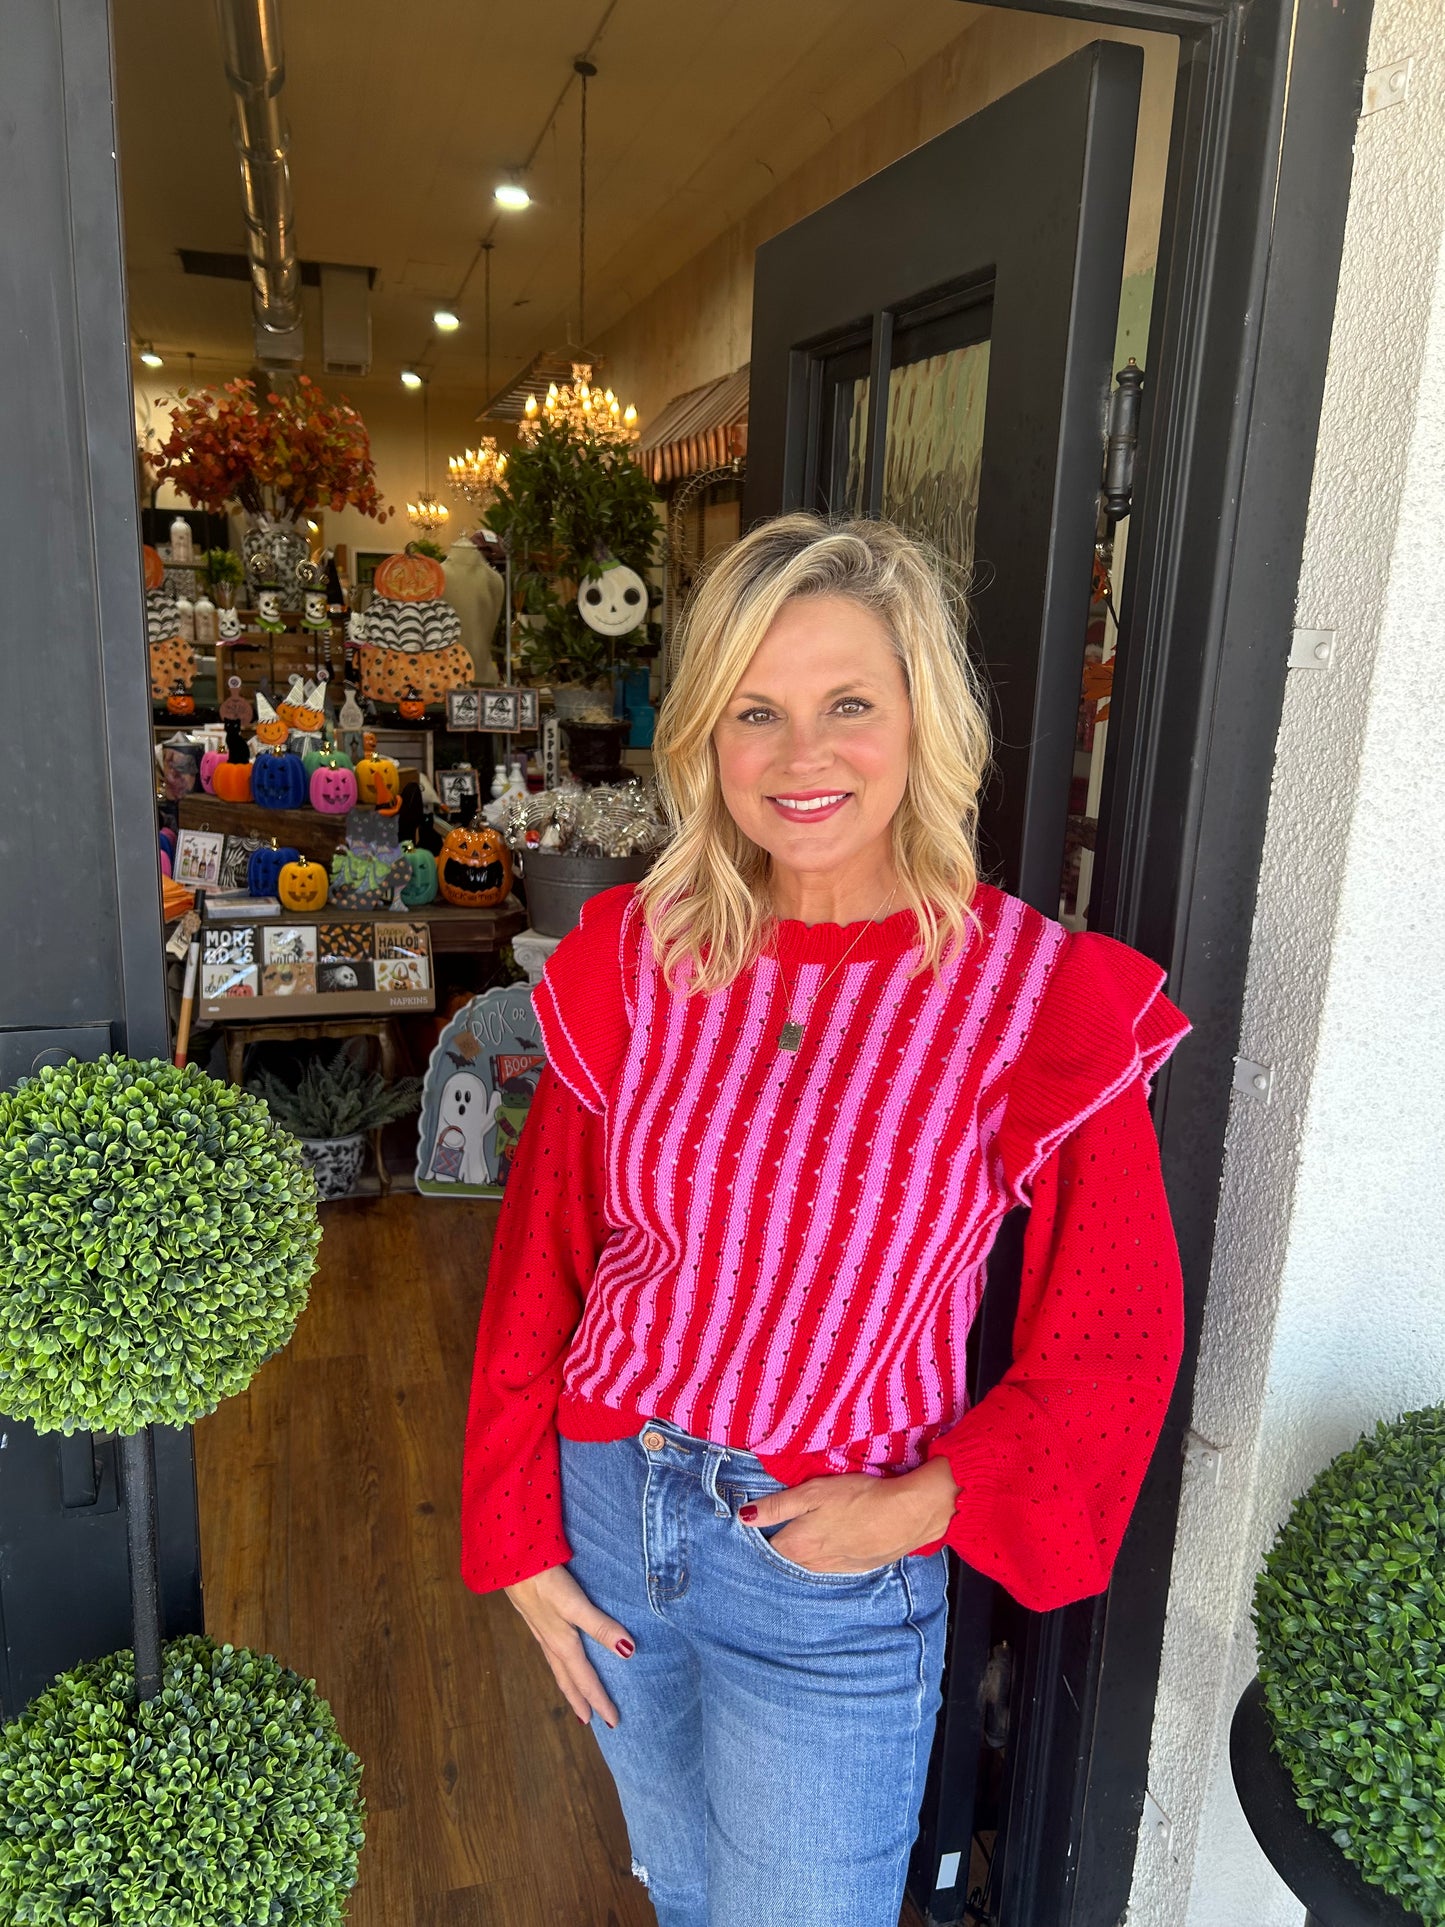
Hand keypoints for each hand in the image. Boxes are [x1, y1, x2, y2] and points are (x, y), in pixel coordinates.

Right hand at [504, 1563, 635, 1727]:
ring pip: (558, 1668)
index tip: (613, 1722)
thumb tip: (628, 1652)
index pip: (587, 1680)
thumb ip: (600, 1627)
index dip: (600, 1701)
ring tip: (576, 1698)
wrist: (510, 1564)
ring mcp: (542, 1632)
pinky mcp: (536, 1618)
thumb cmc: (545, 1583)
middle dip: (580, 1701)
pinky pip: (551, 1654)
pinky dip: (559, 1666)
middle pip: (568, 1680)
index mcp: (564, 1644)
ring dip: (569, 1685)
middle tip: (591, 1721)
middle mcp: (552, 1643)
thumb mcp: (575, 1605)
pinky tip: (560, 1656)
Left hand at [741, 1458, 958, 1572]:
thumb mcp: (813, 1493)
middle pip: (786, 1557)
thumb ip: (777, 1506)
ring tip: (800, 1535)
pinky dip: (823, 1557)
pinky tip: (829, 1543)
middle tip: (774, 1527)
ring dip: (801, 1553)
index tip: (756, 1521)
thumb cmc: (858, 1497)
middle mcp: (813, 1563)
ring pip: (808, 1564)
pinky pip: (830, 1566)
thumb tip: (744, 1516)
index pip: (767, 1545)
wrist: (907, 1514)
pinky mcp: (857, 1567)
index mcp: (797, 1544)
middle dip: (778, 1544)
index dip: (760, 1532)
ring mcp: (836, 1568)